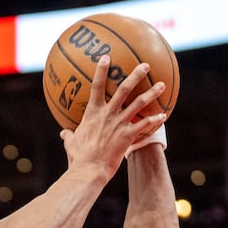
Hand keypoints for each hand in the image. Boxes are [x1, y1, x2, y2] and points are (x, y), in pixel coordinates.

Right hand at [61, 55, 166, 177]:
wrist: (89, 170)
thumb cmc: (78, 158)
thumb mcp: (71, 144)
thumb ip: (69, 136)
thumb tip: (63, 133)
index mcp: (92, 113)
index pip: (96, 86)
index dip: (101, 70)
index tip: (106, 57)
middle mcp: (107, 114)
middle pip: (123, 89)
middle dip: (135, 75)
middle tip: (145, 65)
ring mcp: (119, 124)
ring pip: (138, 104)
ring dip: (151, 93)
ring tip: (161, 84)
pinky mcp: (128, 136)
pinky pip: (145, 125)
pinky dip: (155, 120)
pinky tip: (164, 115)